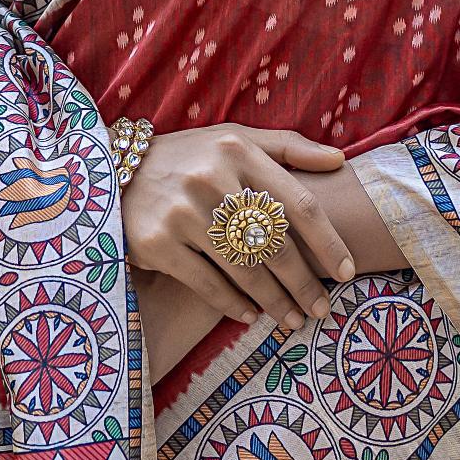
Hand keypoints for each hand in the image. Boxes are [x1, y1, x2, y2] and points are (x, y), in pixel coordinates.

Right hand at [121, 123, 355, 336]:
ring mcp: (182, 213)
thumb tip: (339, 160)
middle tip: (322, 309)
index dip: (328, 243)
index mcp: (238, 151)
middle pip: (274, 244)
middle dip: (304, 283)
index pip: (298, 204)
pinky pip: (206, 284)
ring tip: (292, 320)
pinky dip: (232, 304)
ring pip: (244, 269)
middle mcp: (211, 179)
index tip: (348, 272)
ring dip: (274, 301)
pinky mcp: (157, 243)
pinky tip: (250, 316)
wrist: (111, 171)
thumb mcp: (234, 139)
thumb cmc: (188, 157)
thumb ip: (288, 147)